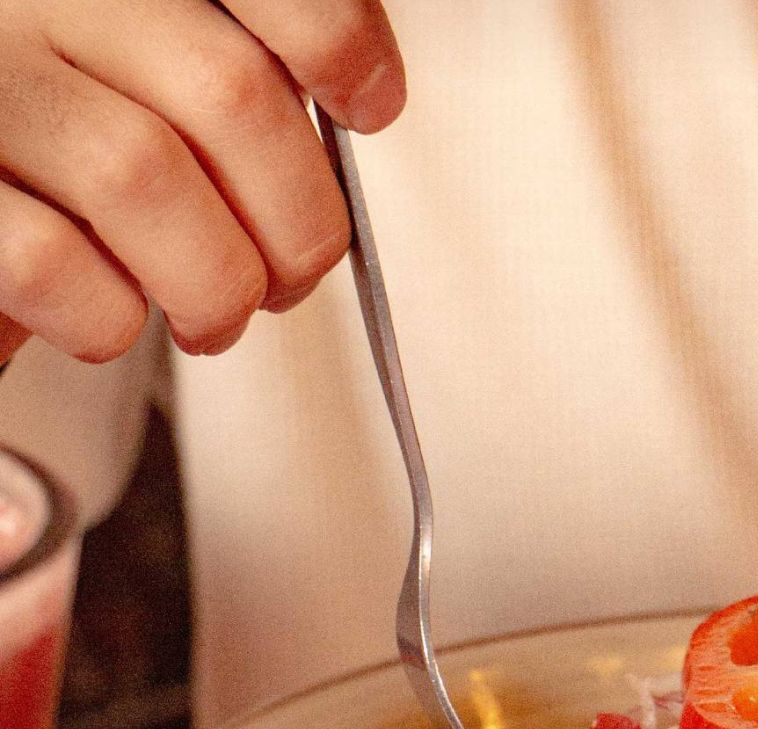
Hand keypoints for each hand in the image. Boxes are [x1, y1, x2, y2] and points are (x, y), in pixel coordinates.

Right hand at [0, 0, 405, 365]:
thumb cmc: (65, 158)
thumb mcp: (154, 87)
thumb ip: (234, 89)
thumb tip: (360, 102)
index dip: (334, 39)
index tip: (365, 107)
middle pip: (228, 95)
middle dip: (296, 226)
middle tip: (286, 281)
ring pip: (142, 176)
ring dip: (213, 286)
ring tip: (212, 318)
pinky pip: (50, 262)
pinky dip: (109, 318)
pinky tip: (110, 318)